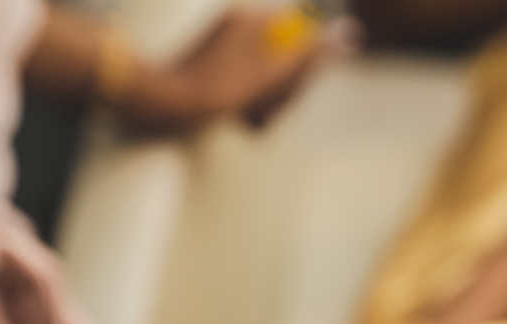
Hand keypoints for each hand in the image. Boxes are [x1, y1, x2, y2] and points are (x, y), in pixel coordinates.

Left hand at [170, 9, 359, 126]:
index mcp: (253, 20)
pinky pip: (247, 83)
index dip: (304, 71)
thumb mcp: (270, 76)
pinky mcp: (214, 66)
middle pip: (287, 59)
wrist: (158, 104)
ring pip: (267, 76)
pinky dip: (249, 103)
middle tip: (267, 110)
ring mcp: (225, 46)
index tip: (292, 90)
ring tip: (250, 119)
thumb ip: (310, 54)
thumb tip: (348, 32)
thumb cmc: (212, 91)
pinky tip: (240, 119)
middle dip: (283, 91)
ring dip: (267, 102)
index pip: (303, 39)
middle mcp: (240, 26)